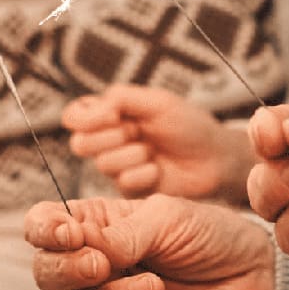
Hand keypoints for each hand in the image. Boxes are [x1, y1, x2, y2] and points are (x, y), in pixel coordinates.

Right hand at [26, 195, 274, 289]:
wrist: (256, 275)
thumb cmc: (210, 235)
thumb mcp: (168, 219)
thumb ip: (122, 235)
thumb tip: (80, 246)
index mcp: (95, 226)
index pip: (43, 226)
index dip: (44, 231)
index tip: (69, 234)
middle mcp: (95, 266)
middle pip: (48, 275)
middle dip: (68, 271)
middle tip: (101, 266)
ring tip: (159, 286)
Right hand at [61, 85, 250, 201]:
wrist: (214, 157)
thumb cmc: (188, 125)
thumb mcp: (156, 102)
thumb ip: (121, 98)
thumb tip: (92, 109)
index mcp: (109, 115)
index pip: (73, 116)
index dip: (85, 118)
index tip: (112, 114)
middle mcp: (107, 141)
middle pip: (80, 144)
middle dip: (112, 137)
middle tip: (139, 132)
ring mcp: (117, 167)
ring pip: (103, 163)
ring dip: (134, 153)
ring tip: (154, 151)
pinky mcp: (129, 190)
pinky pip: (123, 181)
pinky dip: (145, 172)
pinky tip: (159, 170)